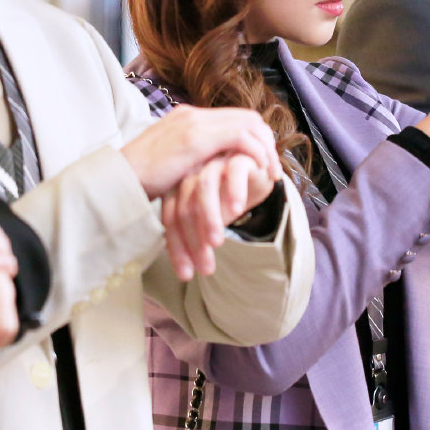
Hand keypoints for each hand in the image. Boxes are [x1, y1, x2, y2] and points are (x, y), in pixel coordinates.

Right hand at [121, 106, 281, 198]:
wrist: (116, 180)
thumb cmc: (136, 180)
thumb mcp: (167, 163)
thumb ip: (187, 159)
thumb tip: (203, 171)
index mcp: (186, 118)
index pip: (232, 118)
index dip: (253, 138)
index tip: (261, 161)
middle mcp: (192, 114)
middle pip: (246, 116)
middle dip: (265, 141)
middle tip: (272, 167)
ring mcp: (194, 123)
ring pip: (248, 124)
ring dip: (265, 149)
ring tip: (271, 173)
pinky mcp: (196, 138)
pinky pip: (240, 138)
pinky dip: (255, 153)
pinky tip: (259, 172)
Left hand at [159, 153, 275, 279]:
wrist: (257, 170)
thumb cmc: (228, 196)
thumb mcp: (211, 217)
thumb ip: (197, 233)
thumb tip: (185, 269)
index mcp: (180, 186)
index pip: (172, 218)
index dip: (177, 247)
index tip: (186, 275)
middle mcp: (193, 172)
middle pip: (186, 206)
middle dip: (194, 241)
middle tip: (206, 268)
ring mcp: (214, 161)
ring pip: (204, 187)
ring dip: (210, 218)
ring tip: (217, 243)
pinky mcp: (238, 154)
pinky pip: (233, 170)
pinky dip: (235, 190)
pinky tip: (239, 210)